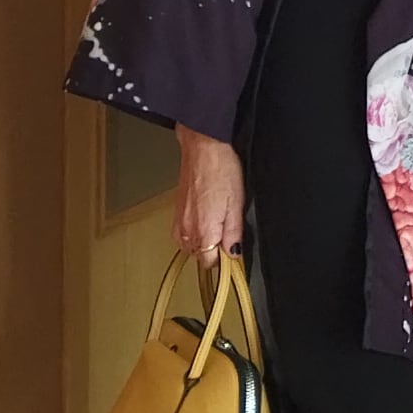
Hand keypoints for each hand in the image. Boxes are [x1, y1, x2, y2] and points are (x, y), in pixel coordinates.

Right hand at [175, 127, 246, 260]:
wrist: (203, 148)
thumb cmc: (221, 170)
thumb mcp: (237, 204)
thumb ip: (234, 234)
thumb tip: (234, 254)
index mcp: (204, 231)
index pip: (210, 263)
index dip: (224, 260)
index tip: (233, 250)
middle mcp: (187, 230)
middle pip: (199, 256)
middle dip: (214, 249)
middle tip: (228, 231)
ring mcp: (179, 221)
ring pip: (190, 246)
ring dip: (204, 241)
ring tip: (217, 222)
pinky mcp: (176, 212)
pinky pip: (183, 233)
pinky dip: (194, 231)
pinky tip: (205, 217)